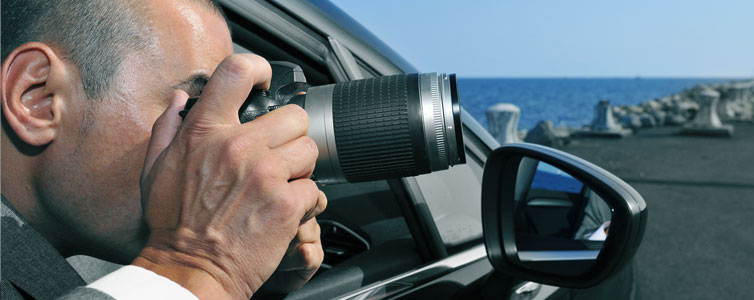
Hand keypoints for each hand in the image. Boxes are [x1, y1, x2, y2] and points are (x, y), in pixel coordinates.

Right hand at [131, 54, 326, 299]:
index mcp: (205, 131)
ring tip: (282, 186)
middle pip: (294, 116)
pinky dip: (306, 203)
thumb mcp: (155, 170)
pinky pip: (315, 190)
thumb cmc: (173, 224)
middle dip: (290, 137)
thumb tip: (178, 99)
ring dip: (301, 169)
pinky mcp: (286, 204)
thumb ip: (168, 128)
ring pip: (310, 151)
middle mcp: (237, 146)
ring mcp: (265, 174)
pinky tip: (284, 211)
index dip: (259, 69)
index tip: (266, 81)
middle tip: (278, 157)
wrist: (190, 269)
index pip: (237, 71)